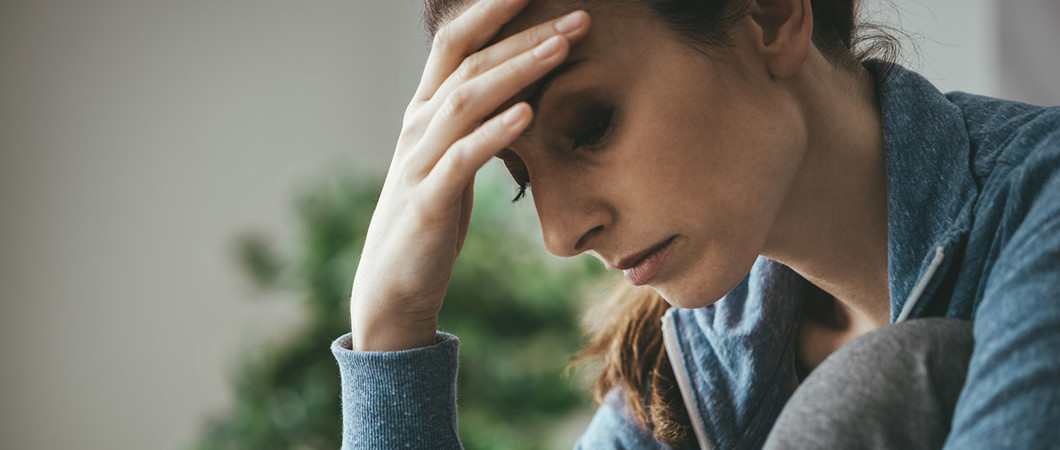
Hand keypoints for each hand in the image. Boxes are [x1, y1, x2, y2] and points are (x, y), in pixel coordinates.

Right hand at [349, 0, 590, 350]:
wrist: (394, 283)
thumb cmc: (433, 216)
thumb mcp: (456, 159)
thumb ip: (479, 121)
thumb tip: (522, 90)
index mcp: (426, 110)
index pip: (457, 42)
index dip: (493, 9)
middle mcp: (418, 125)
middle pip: (469, 61)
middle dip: (523, 32)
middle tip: (578, 16)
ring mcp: (419, 160)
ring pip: (466, 99)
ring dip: (517, 70)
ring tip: (562, 47)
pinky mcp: (428, 200)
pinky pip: (462, 158)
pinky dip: (495, 132)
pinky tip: (527, 114)